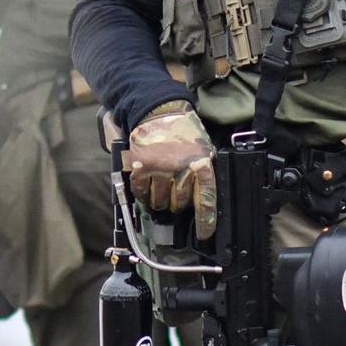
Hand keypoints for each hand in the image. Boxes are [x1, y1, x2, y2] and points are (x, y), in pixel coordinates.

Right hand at [124, 102, 217, 239]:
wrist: (159, 111)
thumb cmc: (184, 132)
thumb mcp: (203, 150)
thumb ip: (204, 173)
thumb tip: (204, 202)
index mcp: (201, 164)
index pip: (205, 200)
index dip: (205, 221)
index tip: (203, 235)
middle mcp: (180, 168)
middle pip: (178, 204)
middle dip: (176, 201)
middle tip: (174, 188)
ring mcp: (159, 169)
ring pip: (158, 202)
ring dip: (159, 198)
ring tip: (161, 182)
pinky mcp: (140, 167)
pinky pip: (140, 193)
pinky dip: (142, 192)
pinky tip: (147, 181)